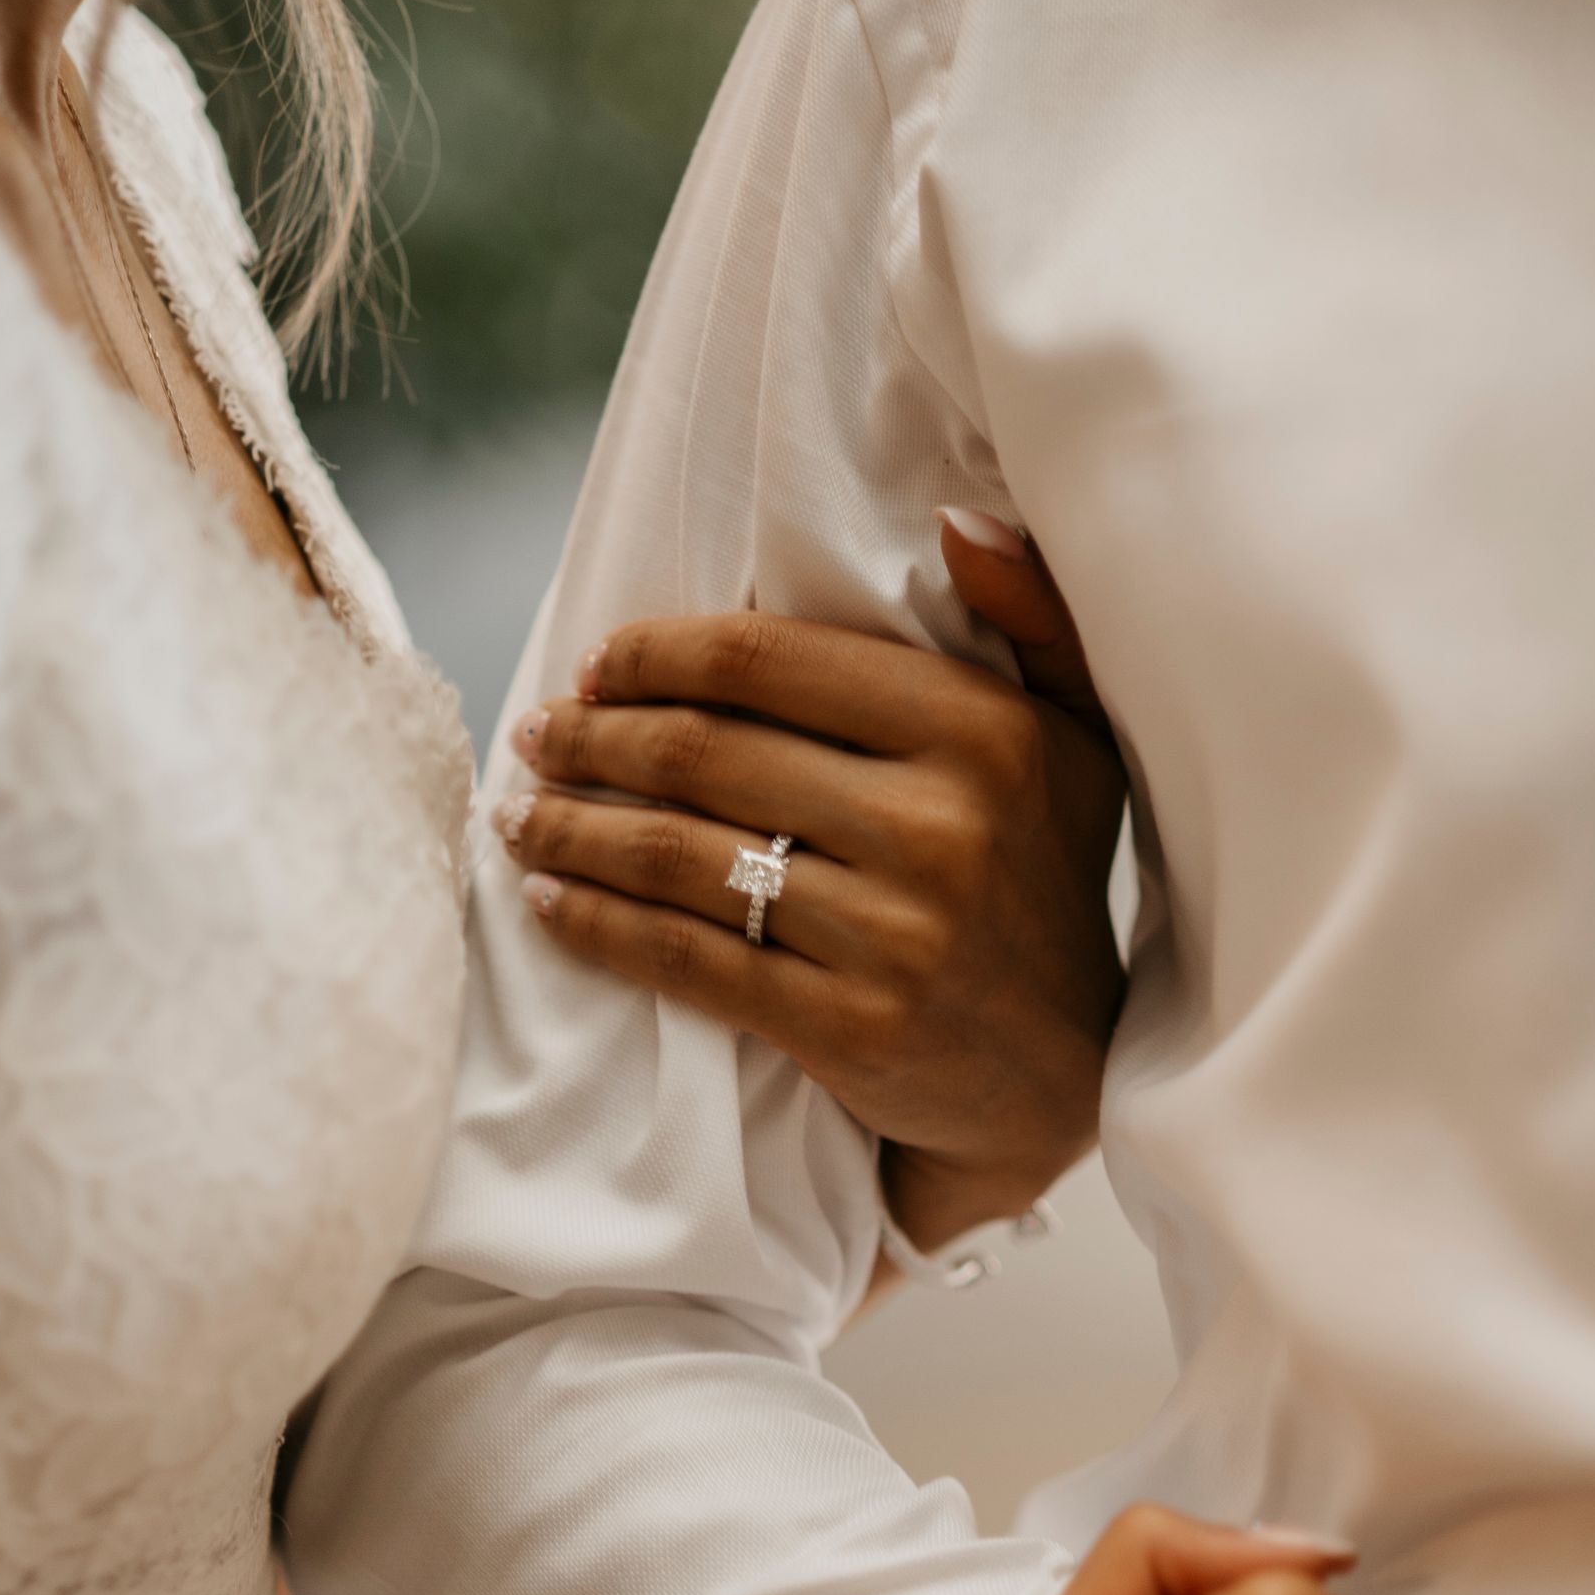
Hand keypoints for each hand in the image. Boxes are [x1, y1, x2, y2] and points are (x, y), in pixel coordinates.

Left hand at [495, 514, 1126, 1251]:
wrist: (1063, 1071)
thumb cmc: (1045, 881)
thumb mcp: (1073, 738)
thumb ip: (1032, 620)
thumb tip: (960, 522)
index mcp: (976, 732)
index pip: (767, 663)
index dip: (655, 657)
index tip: (596, 668)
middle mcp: (935, 828)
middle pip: (704, 756)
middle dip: (593, 739)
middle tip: (537, 736)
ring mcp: (890, 935)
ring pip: (681, 858)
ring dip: (574, 828)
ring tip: (521, 813)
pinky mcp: (847, 1027)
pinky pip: (688, 960)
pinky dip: (599, 925)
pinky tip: (549, 899)